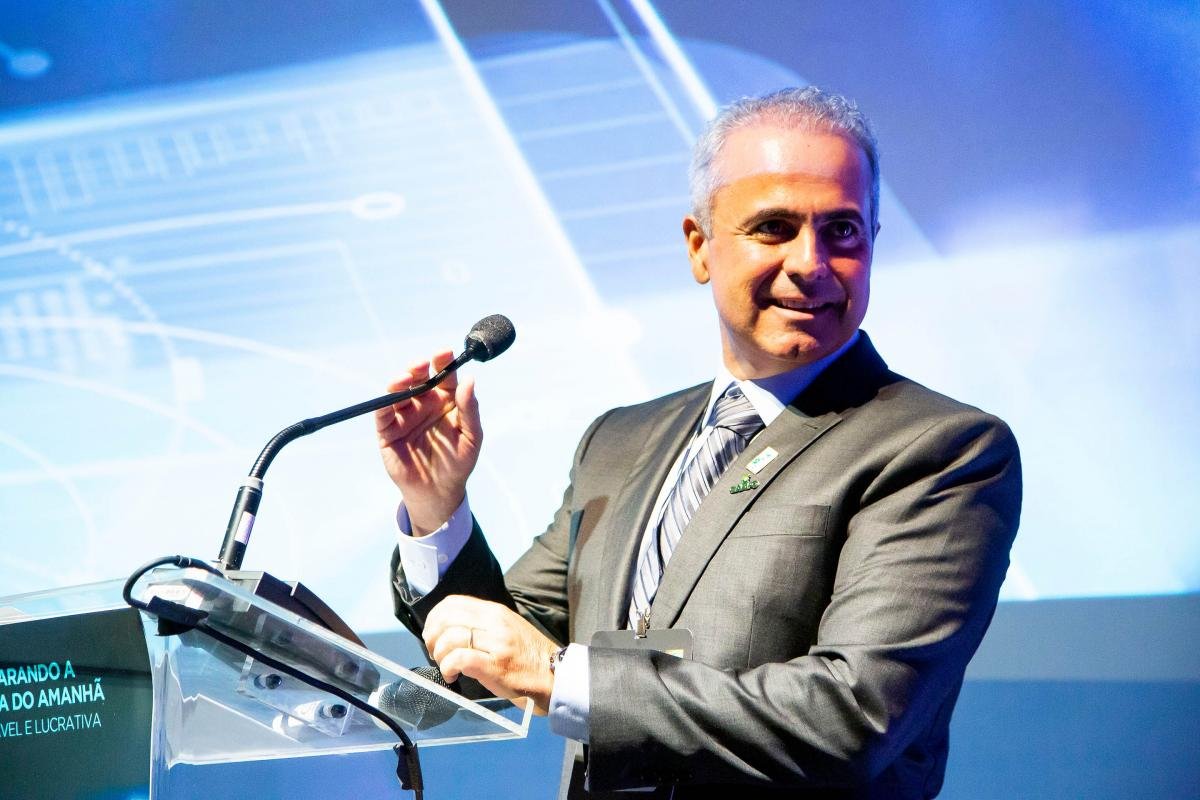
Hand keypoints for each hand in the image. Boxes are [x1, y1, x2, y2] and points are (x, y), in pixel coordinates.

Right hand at [375, 350, 481, 534]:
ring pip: (398, 391)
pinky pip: (383, 413)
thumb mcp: (471, 437)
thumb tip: (469, 380)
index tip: (444, 352)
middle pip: (419, 378)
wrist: (438, 493)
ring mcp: (404, 415)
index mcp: (446, 401)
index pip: (443, 376)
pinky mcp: (387, 430)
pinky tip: (391, 397)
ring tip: (406, 378)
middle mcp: (423, 404)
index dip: (443, 362)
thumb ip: (469, 410)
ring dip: (400, 381)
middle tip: (422, 363)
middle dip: (419, 368)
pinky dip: (384, 403)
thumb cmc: (458, 464)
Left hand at [422, 595, 558, 714]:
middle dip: (432, 637)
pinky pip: (459, 659)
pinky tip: (451, 676)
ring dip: (439, 655)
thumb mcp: (506, 628)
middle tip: (435, 652)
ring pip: (450, 638)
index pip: (452, 602)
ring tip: (445, 666)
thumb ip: (482, 623)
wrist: (554, 675)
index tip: (433, 635)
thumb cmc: (527, 656)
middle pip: (446, 618)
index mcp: (495, 611)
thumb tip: (450, 628)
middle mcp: (494, 622)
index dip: (434, 618)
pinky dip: (448, 668)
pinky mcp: (495, 666)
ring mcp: (496, 643)